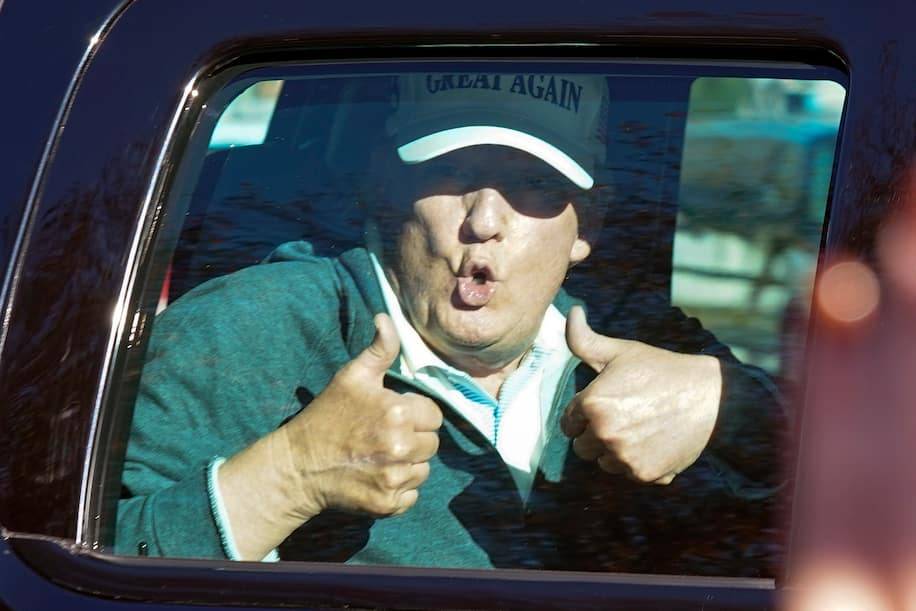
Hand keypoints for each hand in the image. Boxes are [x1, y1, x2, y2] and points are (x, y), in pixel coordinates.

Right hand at [218, 313, 441, 559]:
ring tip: (378, 456)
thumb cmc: (326, 416)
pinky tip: (376, 476)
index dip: (415, 414)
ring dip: (408, 463)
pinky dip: (399, 488)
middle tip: (382, 436)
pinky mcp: (389, 504)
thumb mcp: (351, 376)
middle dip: (413, 438)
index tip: (392, 416)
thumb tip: (386, 317)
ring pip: (423, 469)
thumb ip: (379, 348)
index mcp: (399, 413)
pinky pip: (413, 494)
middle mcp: (402, 447)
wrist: (298, 466)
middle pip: (432, 443)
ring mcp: (395, 479)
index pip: (434, 414)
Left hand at [560, 306, 721, 483]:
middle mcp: (604, 433)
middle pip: (582, 448)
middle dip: (596, 435)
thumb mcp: (621, 351)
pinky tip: (655, 441)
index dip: (583, 415)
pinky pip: (628, 474)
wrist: (710, 396)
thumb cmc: (661, 370)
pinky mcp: (644, 474)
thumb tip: (571, 312)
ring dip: (615, 452)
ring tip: (640, 428)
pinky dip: (638, 463)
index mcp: (591, 403)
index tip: (604, 406)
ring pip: (605, 463)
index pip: (567, 425)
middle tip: (624, 417)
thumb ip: (584, 338)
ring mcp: (624, 457)